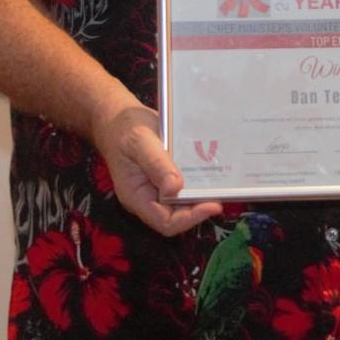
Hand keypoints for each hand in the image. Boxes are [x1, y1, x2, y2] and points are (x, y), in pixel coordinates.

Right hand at [91, 98, 221, 236]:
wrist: (117, 116)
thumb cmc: (123, 129)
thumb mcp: (139, 142)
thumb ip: (156, 164)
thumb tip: (175, 188)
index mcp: (136, 197)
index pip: (166, 222)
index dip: (190, 219)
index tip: (213, 205)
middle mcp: (149, 197)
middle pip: (178, 215)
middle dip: (200, 207)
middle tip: (223, 192)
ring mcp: (158, 187)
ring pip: (184, 201)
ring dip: (201, 195)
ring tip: (222, 183)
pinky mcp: (167, 174)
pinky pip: (184, 184)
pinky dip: (198, 180)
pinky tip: (211, 169)